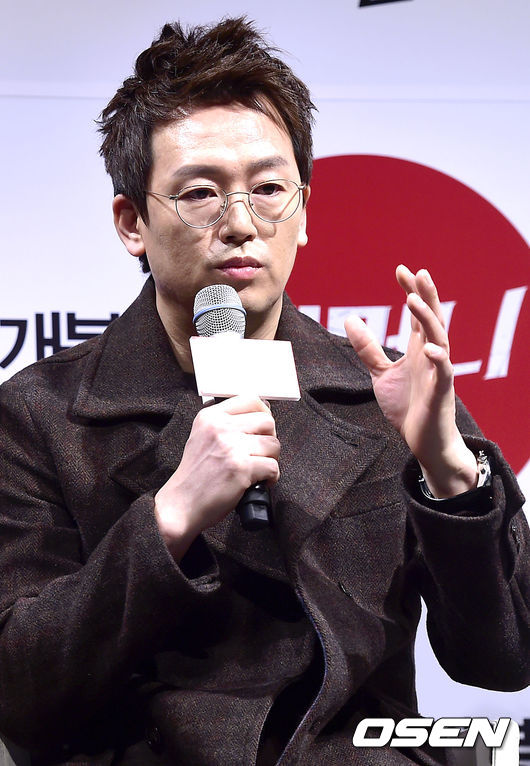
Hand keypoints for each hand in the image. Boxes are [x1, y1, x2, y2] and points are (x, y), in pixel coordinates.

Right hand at [154, 395, 279, 558]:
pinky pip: (273, 466)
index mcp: (210, 417)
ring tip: (259, 468)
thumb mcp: (202, 437)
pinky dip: (271, 477)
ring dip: (271, 459)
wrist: (181, 505)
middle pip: (267, 421)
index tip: (262, 427)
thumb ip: (225, 423)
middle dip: (269, 438)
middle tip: (261, 452)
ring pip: (273, 444)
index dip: (263, 413)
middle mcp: (220, 428)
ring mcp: (231, 447)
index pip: (250, 399)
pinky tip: (260, 481)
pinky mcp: (241, 468)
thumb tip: (261, 413)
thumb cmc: (195, 475)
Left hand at [345, 265, 476, 497]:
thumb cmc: (407, 406)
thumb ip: (368, 348)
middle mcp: (432, 355)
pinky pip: (445, 373)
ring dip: (427, 319)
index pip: (416, 313)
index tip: (400, 269)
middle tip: (417, 272)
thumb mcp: (381, 374)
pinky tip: (432, 348)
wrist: (423, 440)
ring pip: (440, 338)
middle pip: (432, 318)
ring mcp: (439, 372)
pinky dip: (440, 360)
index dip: (411, 290)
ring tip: (413, 300)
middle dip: (426, 295)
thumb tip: (349, 319)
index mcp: (419, 348)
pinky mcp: (442, 392)